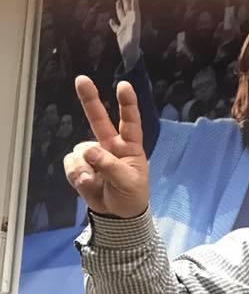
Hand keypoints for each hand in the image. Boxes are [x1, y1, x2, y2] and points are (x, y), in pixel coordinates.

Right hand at [63, 76, 148, 217]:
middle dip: (89, 99)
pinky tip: (86, 184)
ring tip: (94, 182)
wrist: (117, 214)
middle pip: (98, 119)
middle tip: (81, 79)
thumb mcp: (128, 183)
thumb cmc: (131, 195)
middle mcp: (110, 145)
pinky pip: (71, 163)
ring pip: (81, 151)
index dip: (127, 104)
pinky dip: (75, 175)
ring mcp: (93, 154)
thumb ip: (110, 166)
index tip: (124, 85)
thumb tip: (89, 151)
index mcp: (130, 147)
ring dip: (84, 168)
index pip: (130, 123)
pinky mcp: (79, 164)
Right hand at [110, 0, 141, 72]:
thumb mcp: (133, 37)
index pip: (134, 8)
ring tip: (119, 0)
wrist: (130, 56)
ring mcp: (125, 28)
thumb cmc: (133, 48)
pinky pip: (116, 26)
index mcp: (135, 22)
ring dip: (121, 7)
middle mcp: (130, 23)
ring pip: (122, 15)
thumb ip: (133, 29)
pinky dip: (113, 23)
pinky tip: (111, 20)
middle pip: (129, 9)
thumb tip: (135, 22)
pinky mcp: (120, 33)